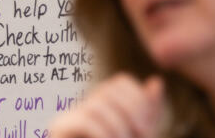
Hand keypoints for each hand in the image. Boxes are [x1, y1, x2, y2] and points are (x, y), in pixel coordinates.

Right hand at [49, 74, 164, 137]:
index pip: (120, 83)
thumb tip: (156, 81)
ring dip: (118, 126)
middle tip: (141, 136)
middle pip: (109, 89)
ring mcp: (68, 118)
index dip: (138, 99)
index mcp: (103, 108)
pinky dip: (103, 133)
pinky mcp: (57, 130)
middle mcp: (83, 108)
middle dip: (131, 112)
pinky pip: (84, 120)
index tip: (147, 129)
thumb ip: (148, 113)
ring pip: (97, 105)